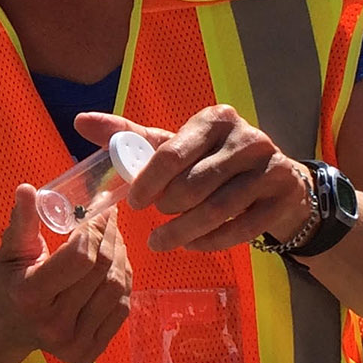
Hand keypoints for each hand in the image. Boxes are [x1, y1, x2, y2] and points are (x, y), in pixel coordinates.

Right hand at [0, 183, 131, 362]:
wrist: (4, 326)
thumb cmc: (9, 280)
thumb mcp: (11, 249)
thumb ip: (23, 220)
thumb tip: (27, 188)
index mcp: (30, 295)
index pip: (80, 258)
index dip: (93, 230)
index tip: (96, 212)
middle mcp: (52, 324)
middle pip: (102, 272)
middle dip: (110, 237)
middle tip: (110, 218)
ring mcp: (73, 343)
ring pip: (117, 289)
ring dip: (121, 258)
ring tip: (114, 239)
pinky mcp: (89, 353)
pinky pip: (122, 310)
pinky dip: (125, 283)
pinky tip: (115, 267)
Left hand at [79, 106, 312, 254]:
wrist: (273, 177)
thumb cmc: (211, 160)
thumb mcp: (175, 145)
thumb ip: (129, 136)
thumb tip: (80, 121)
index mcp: (215, 118)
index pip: (171, 152)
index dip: (147, 182)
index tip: (134, 203)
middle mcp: (247, 137)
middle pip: (194, 185)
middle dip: (168, 208)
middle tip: (157, 218)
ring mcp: (270, 166)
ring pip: (217, 210)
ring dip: (183, 232)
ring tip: (162, 241)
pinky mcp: (283, 195)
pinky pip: (242, 229)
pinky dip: (211, 242)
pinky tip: (193, 244)